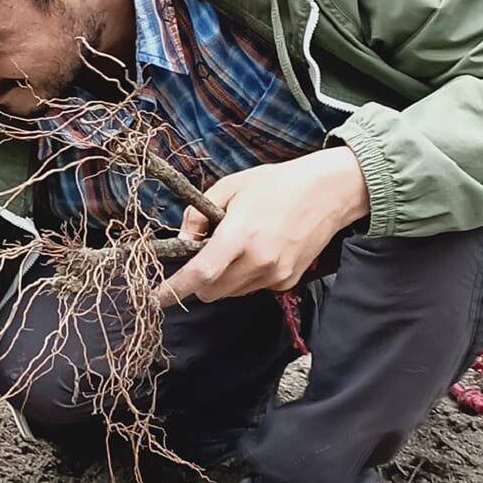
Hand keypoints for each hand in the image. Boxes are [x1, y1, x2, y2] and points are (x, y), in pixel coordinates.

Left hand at [158, 147, 368, 307]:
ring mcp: (275, 274)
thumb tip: (184, 240)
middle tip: (206, 251)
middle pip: (211, 291)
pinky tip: (258, 250)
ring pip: (231, 292)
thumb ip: (199, 215)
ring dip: (222, 278)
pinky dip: (245, 276)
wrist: (328, 192)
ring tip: (237, 245)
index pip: (200, 274)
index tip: (155, 299)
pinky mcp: (288, 281)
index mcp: (240, 236)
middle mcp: (258, 262)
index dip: (175, 289)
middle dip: (199, 279)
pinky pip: (253, 288)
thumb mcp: (229, 187)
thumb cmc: (275, 184)